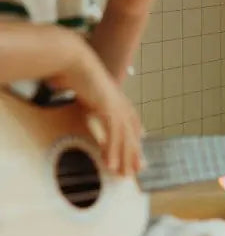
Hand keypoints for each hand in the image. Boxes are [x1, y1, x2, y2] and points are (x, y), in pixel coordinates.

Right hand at [48, 39, 142, 175]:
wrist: (75, 61)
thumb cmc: (77, 75)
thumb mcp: (88, 94)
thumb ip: (92, 105)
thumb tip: (89, 109)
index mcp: (117, 100)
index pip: (131, 124)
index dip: (135, 140)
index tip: (137, 153)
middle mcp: (120, 104)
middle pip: (131, 134)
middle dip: (133, 154)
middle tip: (134, 172)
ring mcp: (116, 107)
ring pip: (124, 138)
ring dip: (123, 158)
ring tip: (122, 174)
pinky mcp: (108, 109)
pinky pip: (113, 135)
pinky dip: (112, 151)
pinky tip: (110, 164)